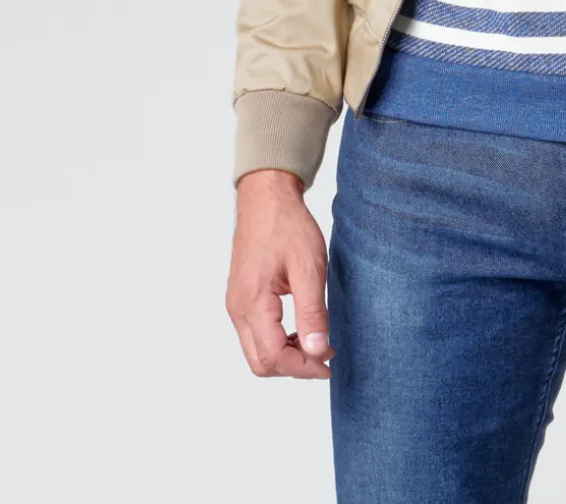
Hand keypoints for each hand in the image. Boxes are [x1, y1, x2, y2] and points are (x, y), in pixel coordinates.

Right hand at [226, 168, 335, 379]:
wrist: (266, 198)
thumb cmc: (287, 226)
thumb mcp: (309, 268)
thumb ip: (312, 312)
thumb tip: (316, 351)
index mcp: (252, 302)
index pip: (273, 356)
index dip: (303, 367)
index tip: (329, 361)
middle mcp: (238, 309)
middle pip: (261, 362)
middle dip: (294, 367)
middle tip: (324, 355)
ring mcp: (236, 304)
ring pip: (256, 352)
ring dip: (286, 356)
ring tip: (316, 341)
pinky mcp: (241, 298)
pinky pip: (255, 335)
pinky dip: (278, 342)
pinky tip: (300, 329)